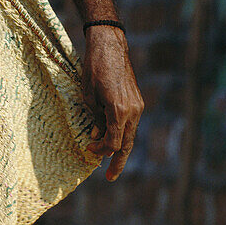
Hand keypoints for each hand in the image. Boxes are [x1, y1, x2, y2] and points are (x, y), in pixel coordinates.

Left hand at [82, 26, 144, 180]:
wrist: (110, 45)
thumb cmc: (94, 67)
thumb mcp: (88, 95)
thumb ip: (94, 118)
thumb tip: (96, 135)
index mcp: (119, 110)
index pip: (113, 142)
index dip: (100, 150)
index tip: (88, 148)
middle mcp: (132, 111)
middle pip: (127, 144)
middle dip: (117, 162)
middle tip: (110, 178)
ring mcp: (137, 106)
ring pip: (130, 135)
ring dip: (121, 149)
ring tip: (112, 164)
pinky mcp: (137, 101)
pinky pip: (130, 123)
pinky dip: (122, 134)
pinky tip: (113, 140)